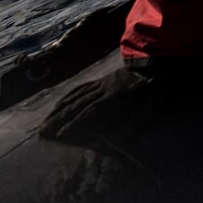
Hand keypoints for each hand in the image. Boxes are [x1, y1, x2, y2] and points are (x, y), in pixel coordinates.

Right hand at [40, 64, 166, 145]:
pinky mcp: (103, 79)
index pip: (91, 111)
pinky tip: (61, 102)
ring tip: (45, 119)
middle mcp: (105, 89)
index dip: (76, 123)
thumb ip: (138, 123)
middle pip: (78, 104)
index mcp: (117, 96)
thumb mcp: (153, 106)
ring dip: (59, 108)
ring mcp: (102, 83)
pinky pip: (82, 87)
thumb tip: (124, 142)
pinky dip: (69, 95)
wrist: (159, 60)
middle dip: (59, 118)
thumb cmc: (157, 88)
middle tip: (43, 129)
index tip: (61, 133)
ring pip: (76, 96)